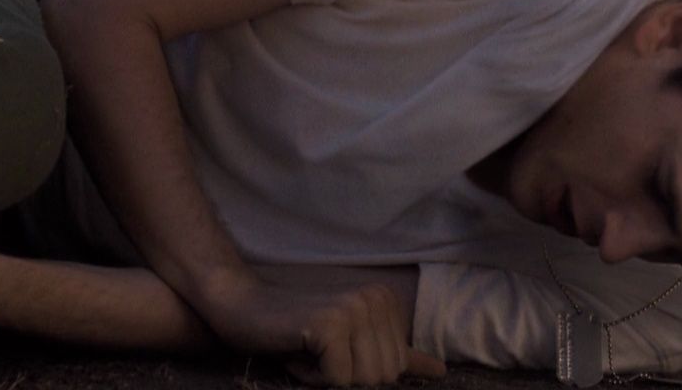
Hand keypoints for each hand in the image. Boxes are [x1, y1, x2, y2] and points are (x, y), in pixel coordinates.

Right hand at [204, 279, 445, 386]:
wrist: (241, 306)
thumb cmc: (293, 330)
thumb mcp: (352, 342)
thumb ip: (393, 354)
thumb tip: (440, 370)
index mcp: (386, 302)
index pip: (394, 369)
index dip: (359, 374)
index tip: (331, 350)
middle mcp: (376, 300)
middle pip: (381, 379)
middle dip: (344, 379)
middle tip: (315, 352)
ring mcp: (354, 308)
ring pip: (363, 382)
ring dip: (327, 379)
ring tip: (307, 350)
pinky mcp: (331, 323)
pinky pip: (337, 379)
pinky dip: (312, 378)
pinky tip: (297, 351)